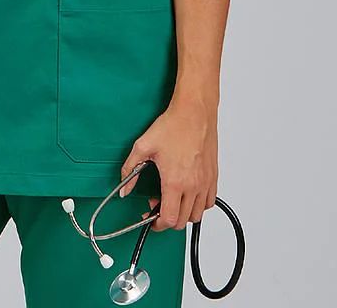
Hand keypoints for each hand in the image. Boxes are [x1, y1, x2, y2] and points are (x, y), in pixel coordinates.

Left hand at [117, 88, 218, 231]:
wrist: (194, 112)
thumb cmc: (173, 126)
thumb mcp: (143, 146)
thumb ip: (130, 169)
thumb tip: (124, 188)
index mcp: (175, 182)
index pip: (169, 219)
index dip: (157, 225)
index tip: (151, 219)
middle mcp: (193, 186)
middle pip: (182, 221)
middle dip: (167, 218)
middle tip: (158, 204)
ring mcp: (205, 182)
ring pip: (197, 214)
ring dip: (184, 213)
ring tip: (173, 198)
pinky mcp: (213, 176)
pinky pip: (209, 202)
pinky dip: (198, 204)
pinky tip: (188, 192)